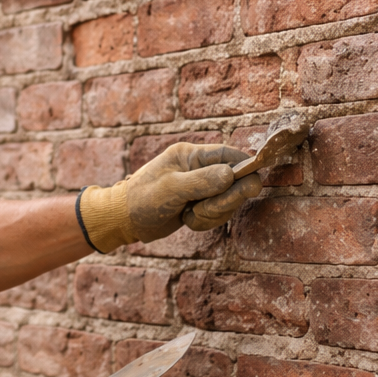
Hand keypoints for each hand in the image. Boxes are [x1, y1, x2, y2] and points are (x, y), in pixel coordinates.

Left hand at [76, 143, 263, 251]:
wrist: (124, 220)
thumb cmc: (142, 199)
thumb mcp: (170, 189)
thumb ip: (202, 181)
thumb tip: (232, 175)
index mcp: (190, 154)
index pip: (229, 155)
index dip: (245, 168)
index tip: (253, 185)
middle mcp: (198, 168)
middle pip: (234, 181)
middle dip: (223, 200)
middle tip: (204, 209)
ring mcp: (201, 187)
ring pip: (228, 200)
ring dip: (213, 213)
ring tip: (190, 215)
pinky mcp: (200, 204)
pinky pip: (218, 213)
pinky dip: (206, 221)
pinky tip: (187, 220)